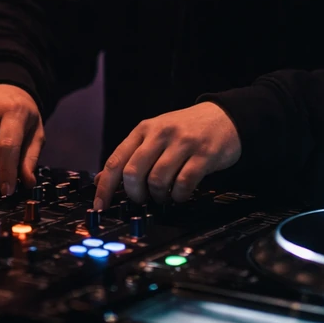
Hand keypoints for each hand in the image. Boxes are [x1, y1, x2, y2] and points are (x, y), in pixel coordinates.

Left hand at [94, 102, 240, 209]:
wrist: (224, 117)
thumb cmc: (186, 129)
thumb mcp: (154, 135)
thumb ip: (130, 155)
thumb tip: (102, 179)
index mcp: (144, 130)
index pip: (116, 161)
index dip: (105, 187)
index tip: (100, 206)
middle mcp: (161, 134)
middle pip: (134, 172)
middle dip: (135, 194)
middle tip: (142, 199)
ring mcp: (183, 143)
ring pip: (157, 180)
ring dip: (158, 197)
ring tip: (164, 197)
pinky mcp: (204, 155)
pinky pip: (183, 183)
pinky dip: (178, 196)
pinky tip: (180, 195)